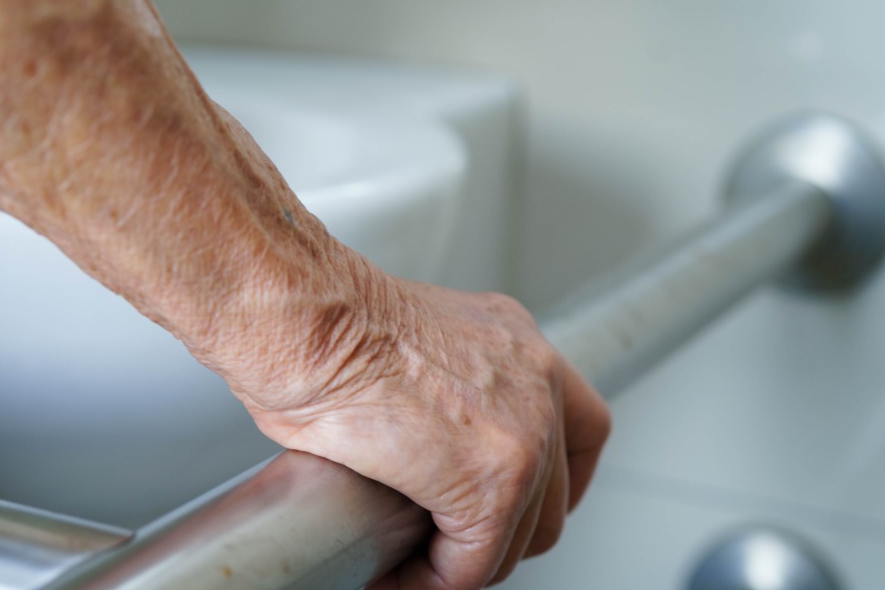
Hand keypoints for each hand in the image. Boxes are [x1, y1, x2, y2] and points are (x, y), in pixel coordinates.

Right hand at [221, 263, 610, 588]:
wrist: (306, 321)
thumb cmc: (321, 322)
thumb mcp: (405, 340)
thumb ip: (439, 386)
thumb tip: (418, 441)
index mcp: (513, 339)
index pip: (578, 423)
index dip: (555, 479)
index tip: (521, 504)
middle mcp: (535, 378)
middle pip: (558, 490)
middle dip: (506, 530)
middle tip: (450, 542)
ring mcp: (524, 433)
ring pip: (517, 536)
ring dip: (464, 560)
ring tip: (413, 564)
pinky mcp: (490, 484)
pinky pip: (472, 563)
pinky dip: (432, 581)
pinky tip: (396, 574)